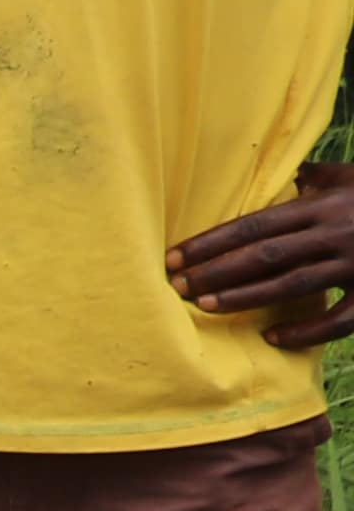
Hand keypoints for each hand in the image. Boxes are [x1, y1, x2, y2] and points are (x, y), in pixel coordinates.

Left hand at [176, 165, 353, 348]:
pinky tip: (271, 336)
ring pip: (292, 285)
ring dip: (245, 298)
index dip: (211, 242)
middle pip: (266, 255)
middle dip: (217, 271)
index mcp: (326, 205)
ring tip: (205, 306)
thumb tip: (295, 174)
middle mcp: (337, 233)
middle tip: (177, 287)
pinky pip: (337, 320)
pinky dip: (304, 331)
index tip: (172, 257)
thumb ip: (323, 177)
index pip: (256, 224)